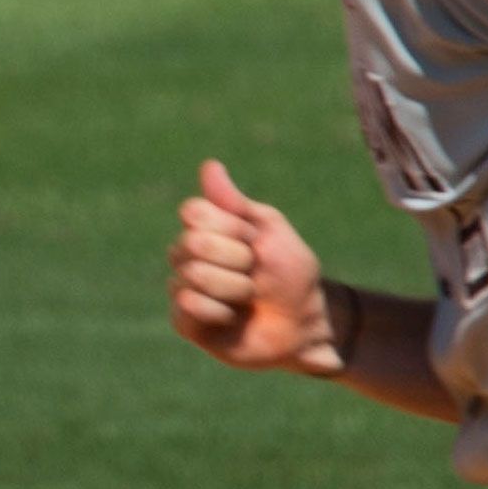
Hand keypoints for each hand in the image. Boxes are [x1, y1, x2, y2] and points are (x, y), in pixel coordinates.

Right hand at [170, 159, 340, 374]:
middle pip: (193, 242)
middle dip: (237, 259)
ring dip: (234, 287)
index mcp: (207, 228)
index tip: (253, 239)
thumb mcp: (270, 230)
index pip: (193, 211)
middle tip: (254, 272)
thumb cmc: (289, 273)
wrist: (303, 323)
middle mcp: (189, 255)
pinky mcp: (184, 320)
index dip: (229, 227)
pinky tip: (233, 318)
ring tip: (247, 298)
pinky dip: (220, 310)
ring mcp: (183, 286)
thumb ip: (235, 203)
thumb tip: (209, 165)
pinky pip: (188, 305)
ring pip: (193, 274)